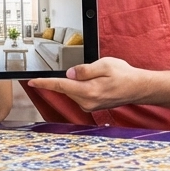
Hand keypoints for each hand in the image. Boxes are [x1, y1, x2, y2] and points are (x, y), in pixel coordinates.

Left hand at [27, 57, 146, 111]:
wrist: (138, 88)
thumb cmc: (124, 75)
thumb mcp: (105, 65)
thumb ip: (85, 69)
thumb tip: (69, 73)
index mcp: (88, 91)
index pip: (61, 86)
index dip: (44, 83)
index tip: (31, 82)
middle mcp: (87, 102)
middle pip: (65, 87)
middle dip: (68, 77)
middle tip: (88, 69)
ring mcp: (89, 105)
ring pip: (72, 90)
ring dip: (76, 81)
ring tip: (98, 75)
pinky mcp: (91, 105)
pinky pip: (79, 93)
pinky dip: (81, 86)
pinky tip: (97, 81)